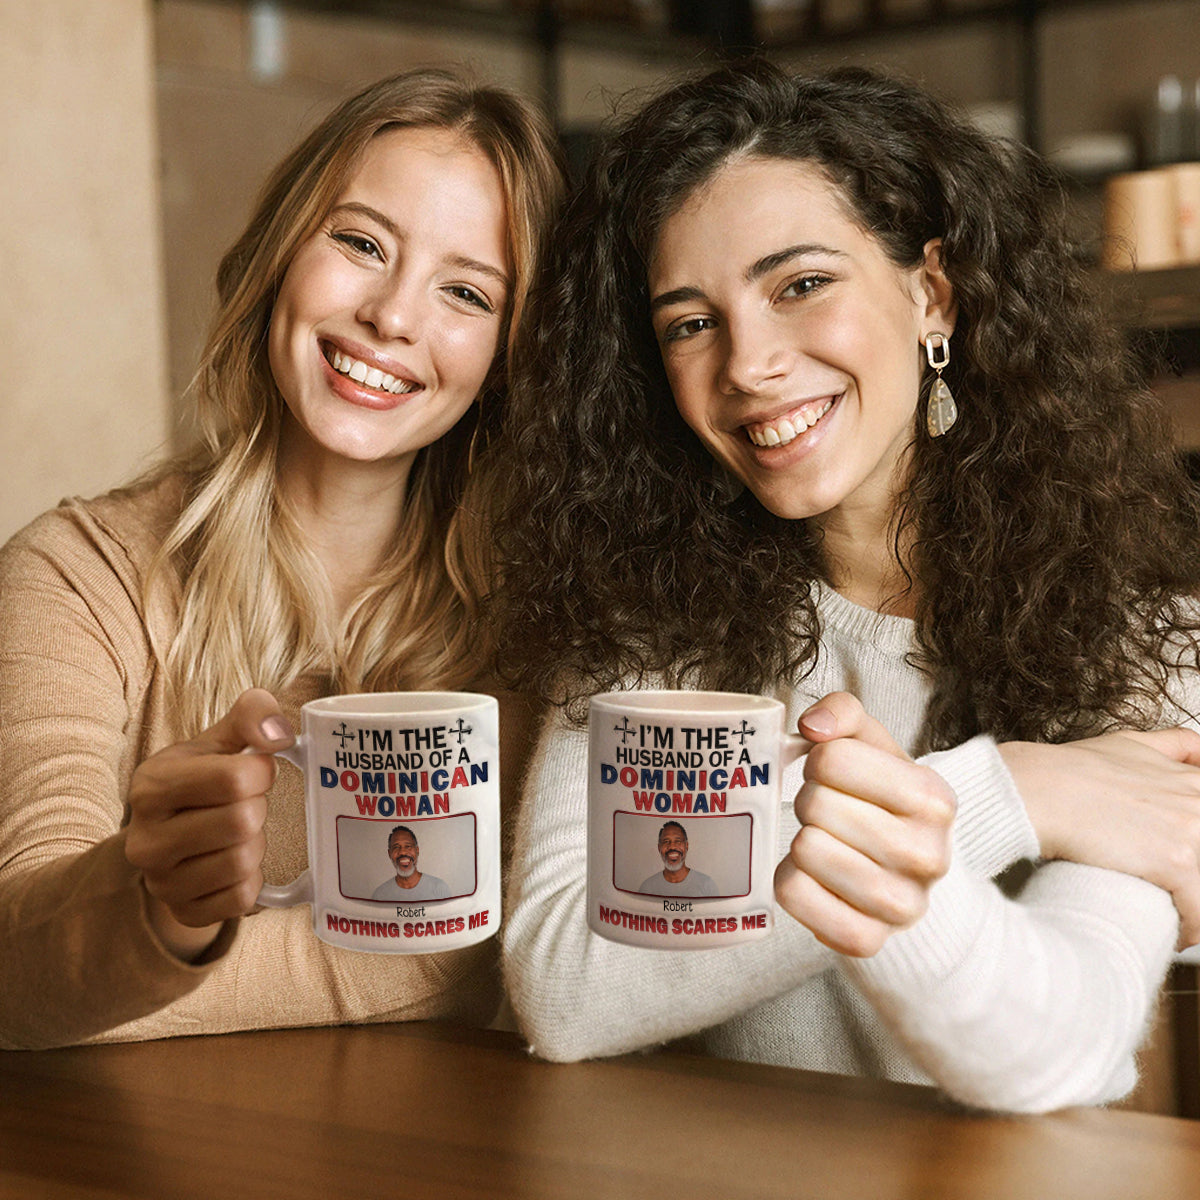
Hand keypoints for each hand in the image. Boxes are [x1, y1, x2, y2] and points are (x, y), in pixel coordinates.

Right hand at [125, 688, 293, 959]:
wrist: (169, 837)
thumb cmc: (202, 781)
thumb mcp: (219, 740)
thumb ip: (251, 715)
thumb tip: (279, 734)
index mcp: (151, 786)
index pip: (233, 778)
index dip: (261, 772)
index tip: (255, 771)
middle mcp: (146, 839)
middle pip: (242, 822)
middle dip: (257, 808)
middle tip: (245, 805)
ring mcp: (160, 883)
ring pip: (244, 862)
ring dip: (256, 843)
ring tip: (238, 833)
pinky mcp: (183, 912)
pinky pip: (242, 898)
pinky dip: (252, 879)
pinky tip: (235, 862)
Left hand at [774, 692, 955, 957]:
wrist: (906, 872)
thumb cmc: (879, 799)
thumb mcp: (872, 745)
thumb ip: (844, 712)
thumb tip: (813, 726)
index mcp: (934, 798)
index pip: (831, 759)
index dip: (819, 761)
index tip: (833, 775)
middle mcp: (929, 855)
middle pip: (814, 805)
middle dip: (809, 801)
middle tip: (827, 812)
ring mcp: (901, 906)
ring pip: (804, 850)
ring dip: (800, 840)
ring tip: (824, 842)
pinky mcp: (867, 941)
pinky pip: (793, 895)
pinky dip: (790, 881)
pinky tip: (813, 876)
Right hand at [1001, 729, 1199, 948]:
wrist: (1037, 789)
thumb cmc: (1069, 770)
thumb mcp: (1128, 743)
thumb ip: (1172, 745)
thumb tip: (1198, 753)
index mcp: (1194, 781)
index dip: (1195, 850)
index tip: (1185, 866)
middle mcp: (1199, 802)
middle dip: (1195, 880)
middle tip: (1176, 893)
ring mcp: (1193, 831)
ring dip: (1196, 909)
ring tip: (1176, 920)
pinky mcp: (1177, 861)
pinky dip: (1190, 929)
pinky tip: (1173, 933)